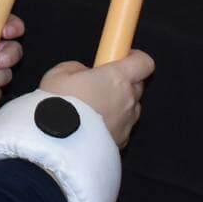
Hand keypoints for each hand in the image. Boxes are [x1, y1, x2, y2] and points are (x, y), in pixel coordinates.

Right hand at [40, 51, 154, 148]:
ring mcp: (128, 123)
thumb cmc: (59, 103)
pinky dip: (113, 125)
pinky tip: (93, 128)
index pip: (144, 62)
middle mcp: (128, 99)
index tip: (120, 58)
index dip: (135, 58)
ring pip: (131, 108)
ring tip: (95, 111)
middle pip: (138, 85)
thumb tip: (86, 74)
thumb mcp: (59, 74)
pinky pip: (122, 128)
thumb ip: (78, 69)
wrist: (58, 144)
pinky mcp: (122, 142)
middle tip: (101, 86)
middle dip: (124, 82)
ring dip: (119, 105)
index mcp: (117, 77)